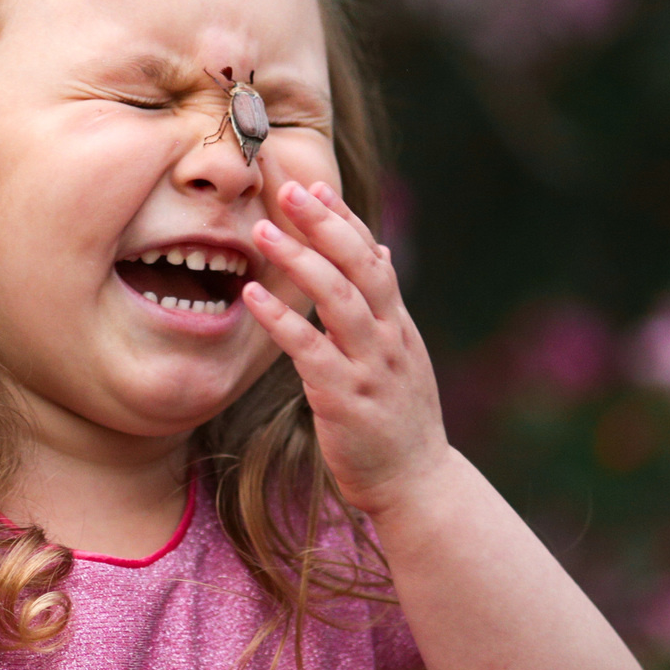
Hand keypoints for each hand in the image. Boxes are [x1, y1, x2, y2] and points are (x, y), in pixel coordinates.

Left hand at [242, 179, 449, 515]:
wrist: (417, 484)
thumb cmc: (397, 419)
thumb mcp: (400, 354)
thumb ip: (385, 305)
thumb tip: (379, 249)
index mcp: (398, 325)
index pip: (372, 257)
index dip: (344, 219)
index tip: (314, 185)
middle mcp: (389, 338)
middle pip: (361, 266)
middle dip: (325, 223)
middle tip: (287, 186)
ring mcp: (371, 368)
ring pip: (340, 300)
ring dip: (301, 260)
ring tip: (263, 228)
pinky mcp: (346, 399)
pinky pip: (312, 351)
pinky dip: (283, 319)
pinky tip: (253, 295)